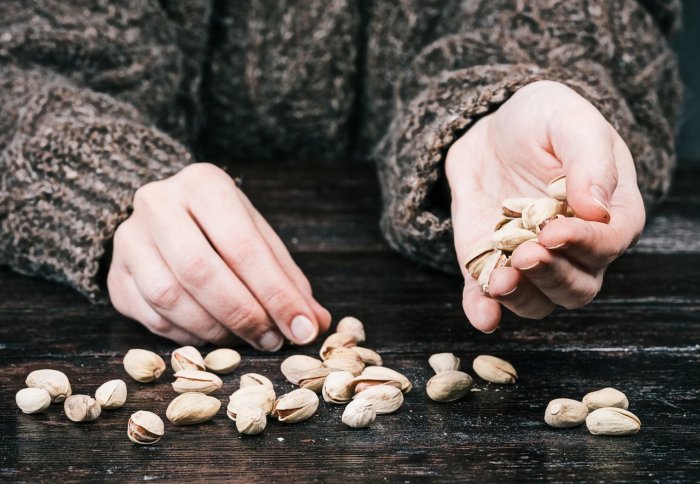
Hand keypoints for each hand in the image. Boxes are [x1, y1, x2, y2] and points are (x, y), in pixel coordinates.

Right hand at [107, 163, 330, 348]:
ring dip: (215, 329)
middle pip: (201, 271)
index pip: (243, 245)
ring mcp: (129, 239)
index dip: (275, 293)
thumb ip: (286, 279)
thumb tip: (313, 324)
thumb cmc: (222, 229)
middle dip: (244, 314)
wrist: (166, 217)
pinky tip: (212, 336)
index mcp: (204, 184)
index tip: (301, 327)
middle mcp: (158, 203)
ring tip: (245, 339)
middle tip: (272, 339)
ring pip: (170, 297)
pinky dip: (187, 336)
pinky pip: (150, 318)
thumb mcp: (258, 238)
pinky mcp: (115, 275)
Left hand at [446, 80, 644, 332]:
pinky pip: (490, 298)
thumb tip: (595, 206)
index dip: (584, 244)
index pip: (608, 243)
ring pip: (539, 301)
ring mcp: (532, 260)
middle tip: (525, 253)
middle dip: (552, 275)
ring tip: (501, 279)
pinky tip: (482, 313)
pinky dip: (486, 310)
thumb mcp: (568, 121)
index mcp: (609, 212)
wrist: (492, 130)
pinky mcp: (491, 262)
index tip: (554, 231)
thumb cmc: (542, 120)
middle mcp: (575, 247)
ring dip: (521, 297)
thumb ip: (588, 159)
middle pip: (577, 285)